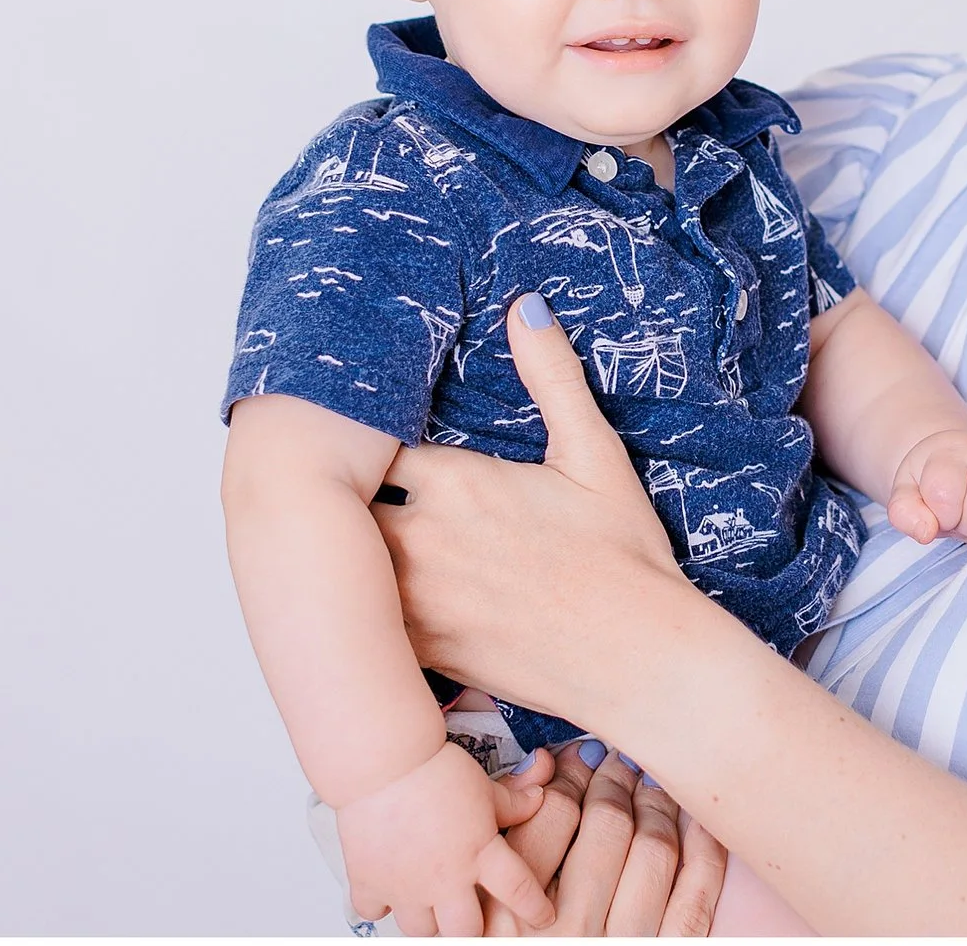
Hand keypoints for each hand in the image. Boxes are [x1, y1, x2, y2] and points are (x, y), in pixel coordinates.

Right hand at [336, 740, 552, 935]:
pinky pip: (374, 912)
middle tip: (471, 916)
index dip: (535, 908)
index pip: (519, 892)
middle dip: (471, 928)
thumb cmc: (434, 768)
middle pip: (465, 931)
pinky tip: (388, 888)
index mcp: (479, 854)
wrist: (384, 762)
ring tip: (430, 902)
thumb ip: (513, 801)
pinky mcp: (368, 883)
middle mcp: (445, 879)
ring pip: (420, 930)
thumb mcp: (484, 786)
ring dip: (427, 920)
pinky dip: (380, 904)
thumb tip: (538, 799)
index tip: (542, 916)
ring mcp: (405, 887)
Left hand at [370, 295, 686, 716]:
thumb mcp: (594, 454)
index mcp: (457, 481)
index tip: (359, 426)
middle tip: (330, 472)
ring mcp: (414, 599)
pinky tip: (358, 593)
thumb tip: (525, 306)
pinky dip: (353, 601)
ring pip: (339, 560)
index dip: (361, 432)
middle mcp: (422, 537)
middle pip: (340, 499)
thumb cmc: (624, 557)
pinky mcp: (420, 650)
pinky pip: (357, 620)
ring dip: (338, 543)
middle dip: (338, 485)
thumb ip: (552, 377)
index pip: (371, 439)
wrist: (636, 658)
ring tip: (330, 530)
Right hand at [480, 740, 728, 935]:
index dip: (571, 776)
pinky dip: (704, 847)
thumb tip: (547, 765)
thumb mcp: (489, 917)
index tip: (578, 759)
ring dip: (658, 806)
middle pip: (608, 825)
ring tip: (651, 785)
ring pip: (656, 849)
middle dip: (617, 782)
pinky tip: (698, 820)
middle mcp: (571, 931)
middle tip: (619, 762)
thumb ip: (511, 843)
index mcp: (514, 915)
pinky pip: (697, 893)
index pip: (554, 814)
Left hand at [887, 427, 966, 544]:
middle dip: (966, 526)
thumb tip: (926, 532)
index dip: (939, 515)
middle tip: (963, 514)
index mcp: (952, 450)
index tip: (939, 507)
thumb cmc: (934, 482)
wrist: (965, 459)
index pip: (944, 496)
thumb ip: (904, 512)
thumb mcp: (906, 492)